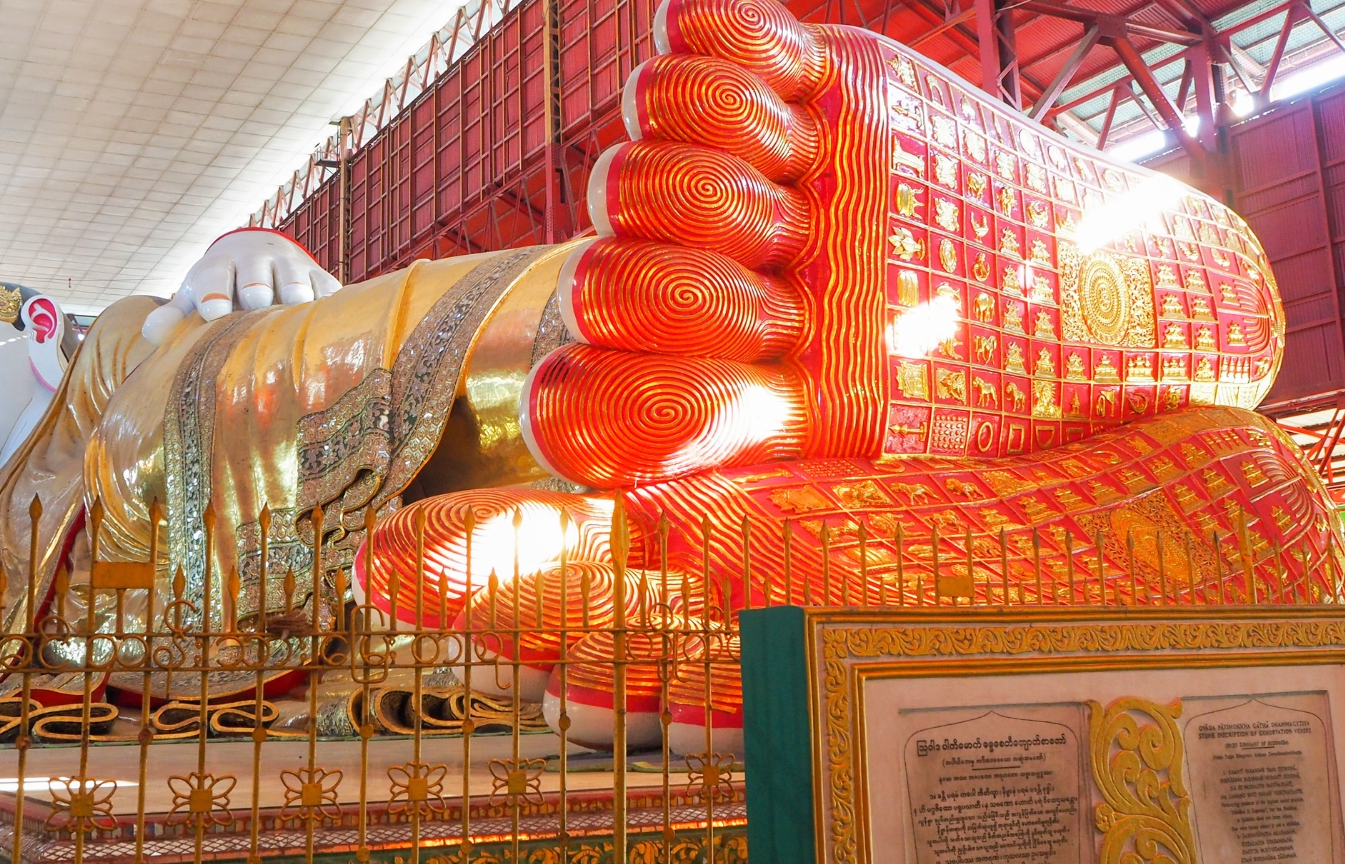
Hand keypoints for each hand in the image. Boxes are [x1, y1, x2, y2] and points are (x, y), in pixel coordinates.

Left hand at [142, 228, 342, 343]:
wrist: (259, 254)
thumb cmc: (220, 289)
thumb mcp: (194, 298)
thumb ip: (174, 317)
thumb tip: (153, 334)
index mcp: (220, 266)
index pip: (214, 276)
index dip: (214, 291)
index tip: (213, 311)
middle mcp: (256, 261)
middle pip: (256, 272)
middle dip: (256, 286)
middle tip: (256, 302)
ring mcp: (291, 267)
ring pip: (295, 276)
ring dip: (295, 291)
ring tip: (296, 306)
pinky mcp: (320, 278)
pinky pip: (328, 288)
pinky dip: (329, 302)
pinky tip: (329, 320)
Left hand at [521, 0, 1279, 487]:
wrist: (1114, 322)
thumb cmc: (995, 447)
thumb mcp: (843, 543)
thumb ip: (695, 541)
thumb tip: (498, 544)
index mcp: (704, 411)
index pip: (579, 400)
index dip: (640, 391)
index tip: (758, 390)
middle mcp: (708, 303)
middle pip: (598, 272)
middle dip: (686, 289)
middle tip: (790, 308)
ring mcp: (750, 194)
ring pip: (633, 150)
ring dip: (708, 175)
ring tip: (803, 196)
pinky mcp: (801, 93)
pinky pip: (696, 36)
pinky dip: (730, 44)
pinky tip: (801, 87)